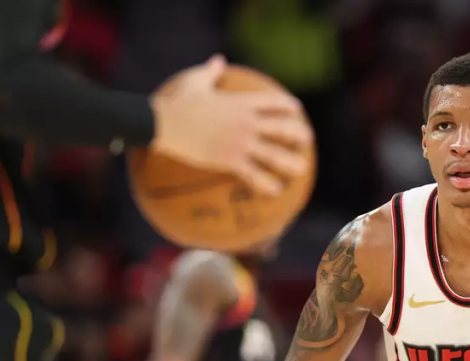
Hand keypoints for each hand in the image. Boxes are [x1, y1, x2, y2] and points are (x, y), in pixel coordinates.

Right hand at [150, 54, 313, 196]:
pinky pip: (253, 175)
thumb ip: (211, 71)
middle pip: (283, 128)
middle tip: (306, 139)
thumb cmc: (178, 102)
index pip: (273, 102)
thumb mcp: (195, 81)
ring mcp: (240, 143)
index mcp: (241, 103)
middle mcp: (246, 122)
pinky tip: (277, 191)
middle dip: (298, 133)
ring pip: (274, 154)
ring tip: (301, 168)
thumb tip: (218, 60)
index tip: (297, 109)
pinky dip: (266, 183)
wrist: (163, 123)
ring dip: (290, 162)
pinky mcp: (229, 160)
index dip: (288, 105)